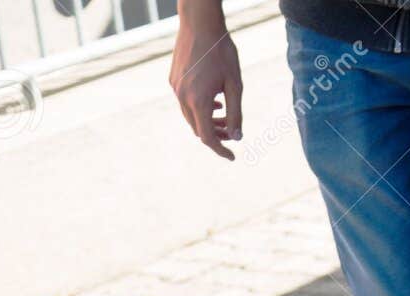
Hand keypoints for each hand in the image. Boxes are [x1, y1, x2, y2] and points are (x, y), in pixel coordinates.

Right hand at [170, 2, 241, 159]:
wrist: (200, 24)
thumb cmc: (222, 53)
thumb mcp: (235, 85)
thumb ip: (236, 113)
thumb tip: (237, 137)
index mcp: (198, 101)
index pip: (208, 137)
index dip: (221, 150)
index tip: (232, 157)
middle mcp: (182, 97)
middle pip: (198, 128)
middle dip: (216, 135)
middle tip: (233, 133)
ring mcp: (175, 87)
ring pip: (191, 116)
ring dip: (208, 122)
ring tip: (225, 117)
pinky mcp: (173, 79)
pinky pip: (185, 103)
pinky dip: (199, 109)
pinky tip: (214, 102)